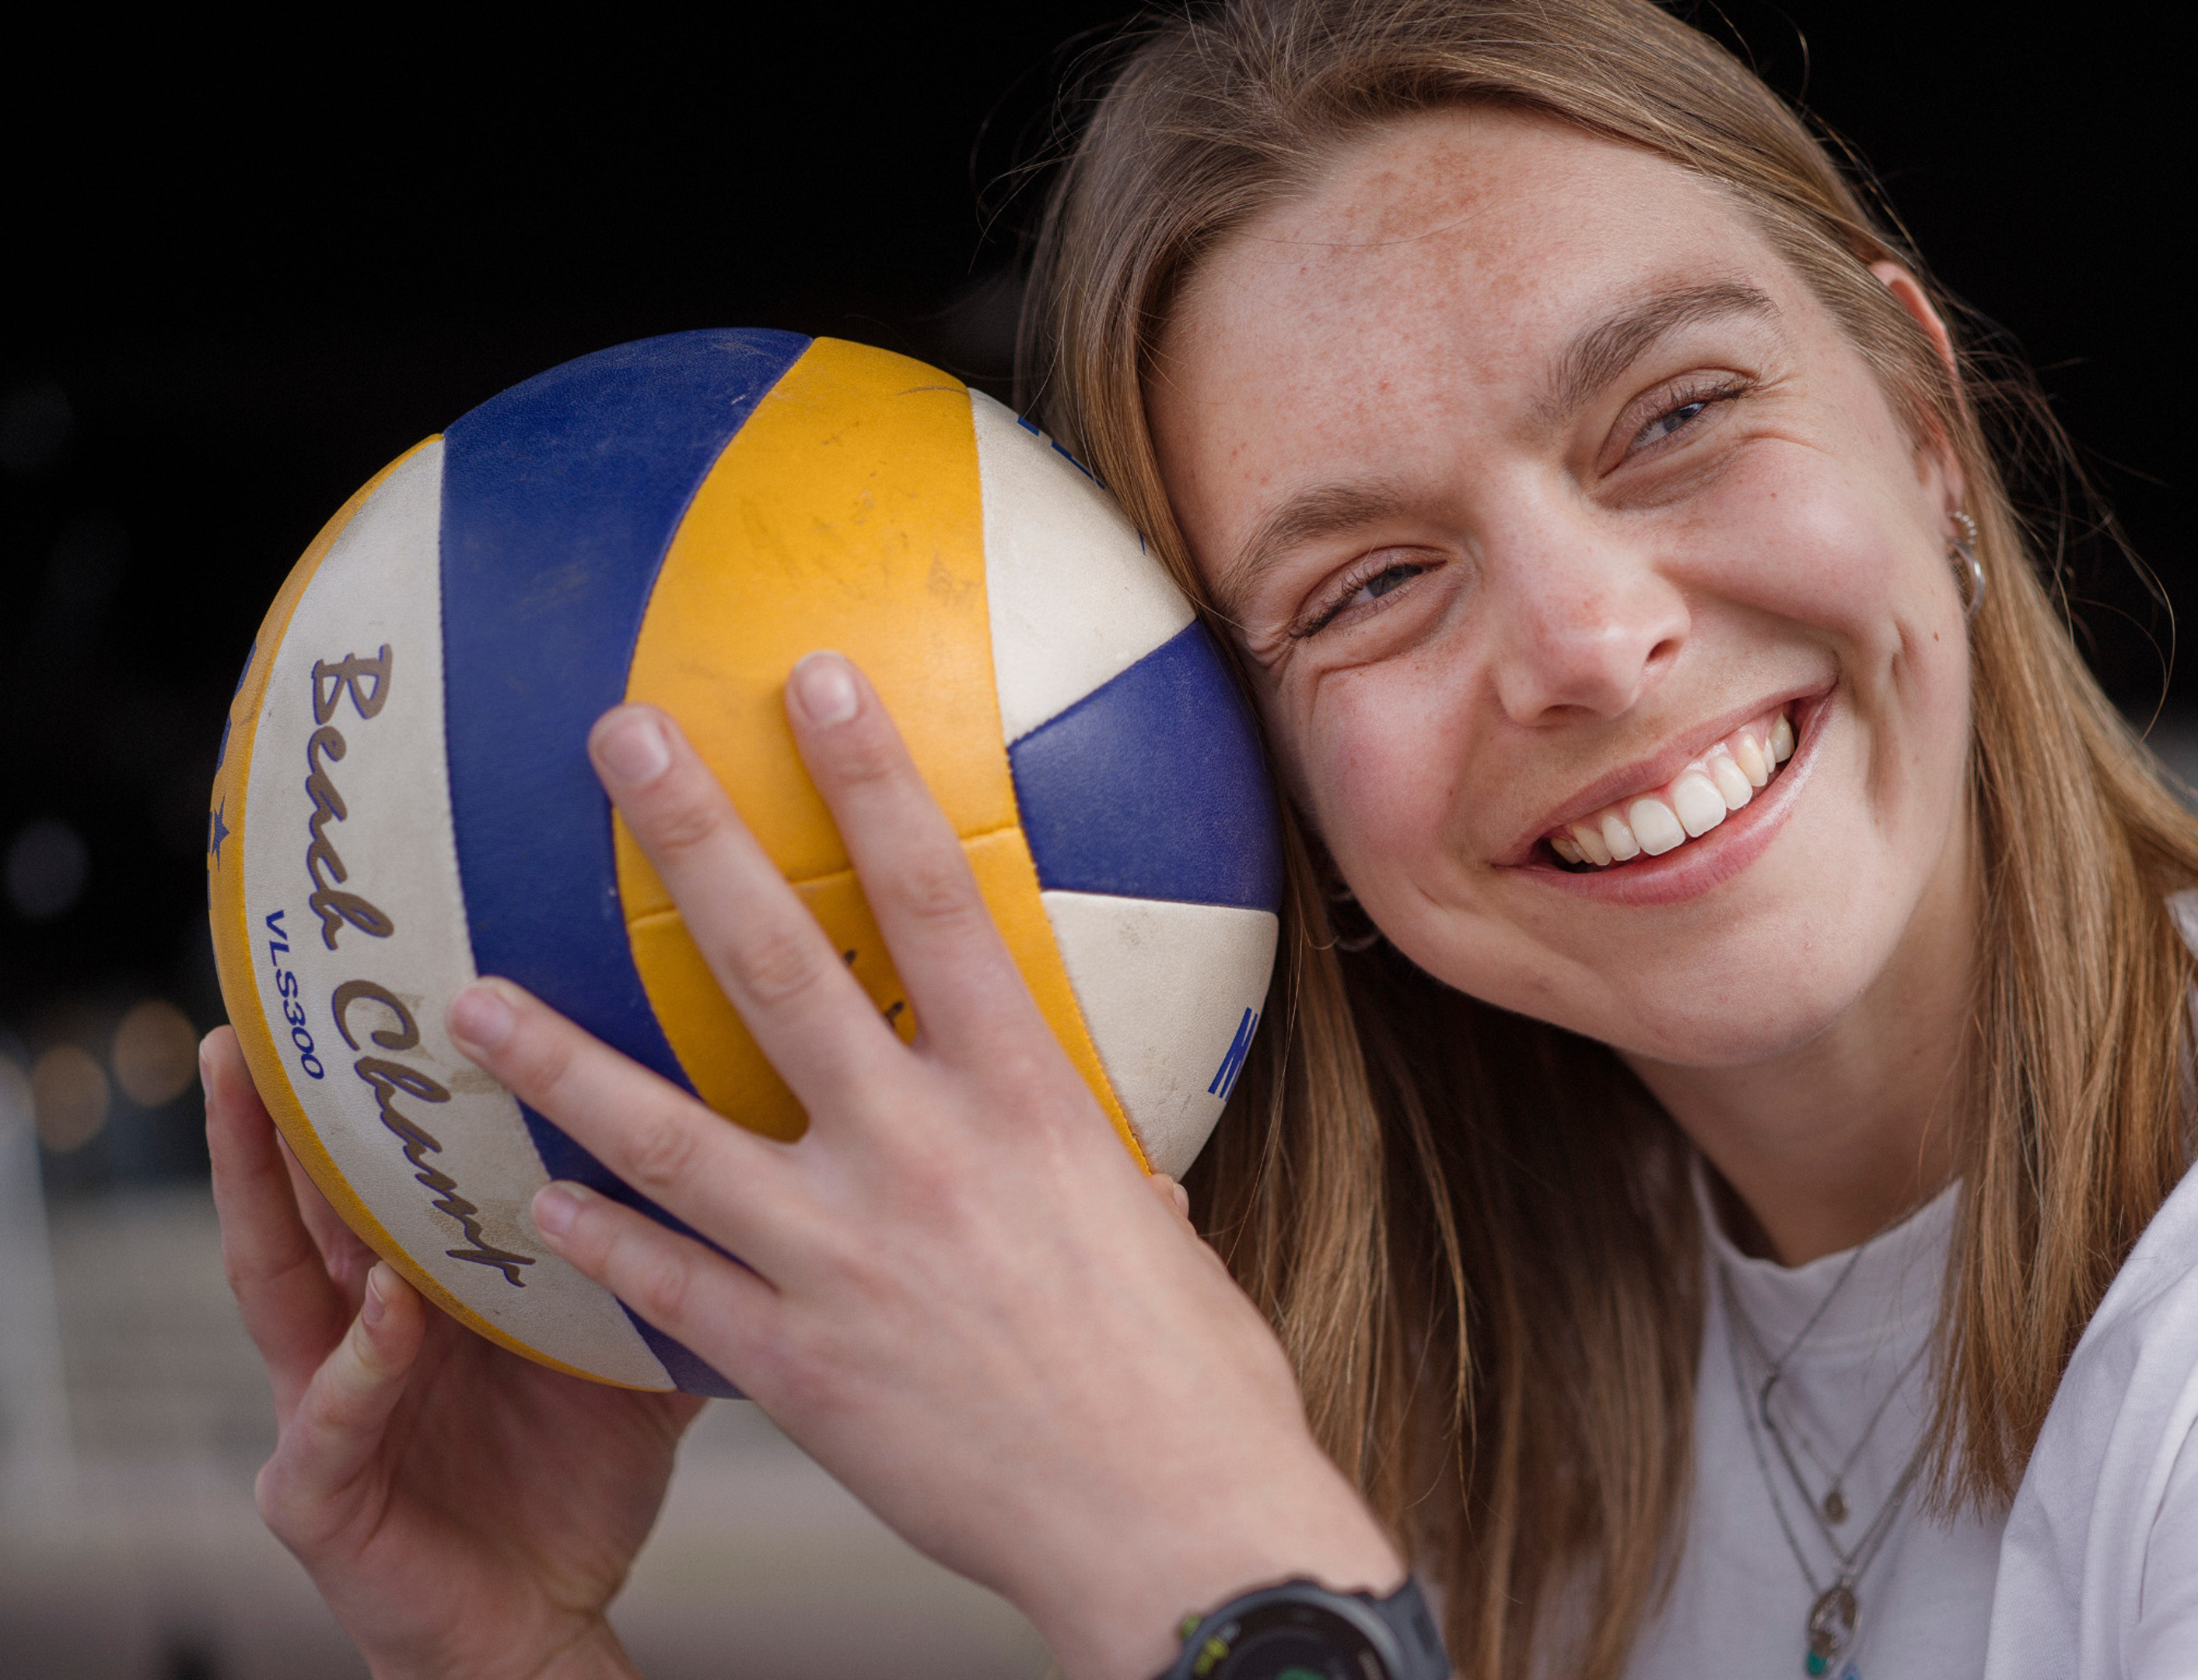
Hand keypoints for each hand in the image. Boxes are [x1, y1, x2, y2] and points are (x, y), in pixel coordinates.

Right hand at [204, 1027, 702, 1679]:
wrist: (544, 1620)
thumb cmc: (573, 1483)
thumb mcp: (623, 1351)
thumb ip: (662, 1261)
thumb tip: (762, 1159)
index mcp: (417, 1289)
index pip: (374, 1173)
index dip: (359, 1093)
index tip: (361, 994)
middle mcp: (354, 1332)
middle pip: (301, 1206)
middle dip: (269, 1115)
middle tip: (260, 1021)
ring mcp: (323, 1406)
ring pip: (274, 1284)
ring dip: (258, 1195)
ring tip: (257, 1108)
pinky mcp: (319, 1491)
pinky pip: (334, 1415)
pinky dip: (362, 1362)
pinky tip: (386, 1310)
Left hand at [439, 652, 1400, 1679]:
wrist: (1170, 1529)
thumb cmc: (1196, 1384)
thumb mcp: (1160, 1232)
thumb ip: (1105, 1171)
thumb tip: (1104, 1154)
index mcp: (1030, 1103)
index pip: (940, 903)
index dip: (873, 783)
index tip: (817, 683)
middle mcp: (923, 1156)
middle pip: (779, 970)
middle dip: (692, 843)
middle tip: (618, 744)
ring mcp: (844, 1259)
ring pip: (668, 1135)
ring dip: (559, 1058)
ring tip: (467, 1002)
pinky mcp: (796, 1364)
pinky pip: (669, 1289)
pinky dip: (596, 1244)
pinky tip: (531, 1207)